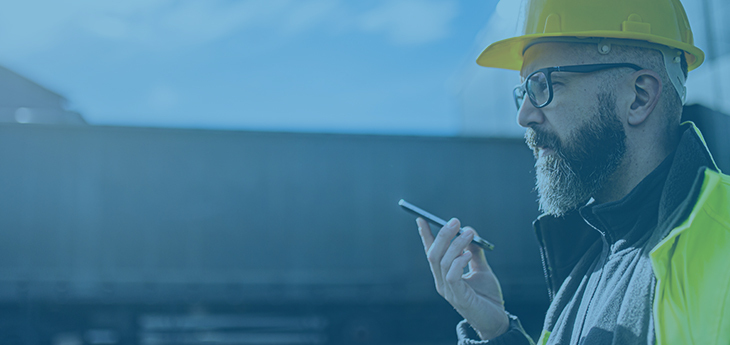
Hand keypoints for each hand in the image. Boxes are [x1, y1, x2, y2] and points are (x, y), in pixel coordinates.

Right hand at [417, 217, 508, 339]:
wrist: (496, 320)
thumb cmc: (487, 297)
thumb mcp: (482, 270)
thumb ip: (475, 253)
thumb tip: (470, 231)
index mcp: (444, 275)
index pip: (431, 252)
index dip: (425, 236)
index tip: (422, 219)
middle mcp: (441, 282)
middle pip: (433, 254)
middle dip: (442, 235)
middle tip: (455, 222)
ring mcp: (448, 290)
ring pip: (442, 262)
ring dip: (456, 244)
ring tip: (469, 233)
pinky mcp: (458, 297)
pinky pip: (452, 276)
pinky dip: (459, 261)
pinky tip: (469, 254)